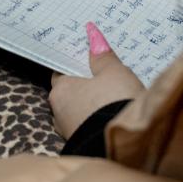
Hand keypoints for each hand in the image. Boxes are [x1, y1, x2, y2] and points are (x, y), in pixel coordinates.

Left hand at [49, 22, 144, 138]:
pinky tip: (109, 117)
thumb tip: (92, 35)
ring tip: (110, 99)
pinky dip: (94, 121)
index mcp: (61, 90)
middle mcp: (58, 112)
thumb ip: (103, 56)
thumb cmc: (115, 104)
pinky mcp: (81, 146)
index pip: (61, 72)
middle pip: (68, 92)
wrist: (124, 145)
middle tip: (103, 78)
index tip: (87, 61)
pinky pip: (85, 127)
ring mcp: (68, 132)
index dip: (74, 65)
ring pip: (75, 112)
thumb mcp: (115, 73)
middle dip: (82, 86)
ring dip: (88, 106)